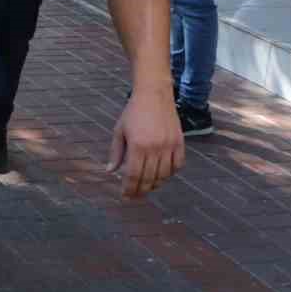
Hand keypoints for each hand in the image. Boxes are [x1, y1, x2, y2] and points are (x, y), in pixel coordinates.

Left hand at [106, 83, 183, 197]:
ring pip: (164, 175)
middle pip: (149, 178)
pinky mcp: (180, 143)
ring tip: (147, 188)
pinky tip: (162, 175)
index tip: (126, 196)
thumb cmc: (133, 112)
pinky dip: (170, 173)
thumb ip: (116, 152)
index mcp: (137, 146)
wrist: (154, 94)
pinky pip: (177, 165)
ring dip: (155, 184)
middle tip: (135, 196)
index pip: (133, 175)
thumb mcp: (119, 131)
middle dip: (141, 190)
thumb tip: (110, 171)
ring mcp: (169, 146)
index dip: (129, 188)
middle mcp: (155, 148)